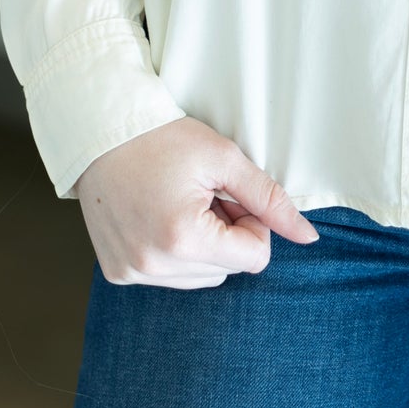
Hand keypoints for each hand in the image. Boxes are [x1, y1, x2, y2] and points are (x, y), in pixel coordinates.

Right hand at [77, 115, 319, 287]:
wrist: (99, 130)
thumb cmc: (162, 137)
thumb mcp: (225, 159)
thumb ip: (270, 199)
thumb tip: (309, 237)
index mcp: (183, 239)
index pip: (254, 258)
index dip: (252, 223)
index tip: (230, 194)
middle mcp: (153, 265)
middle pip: (228, 271)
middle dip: (227, 235)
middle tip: (204, 194)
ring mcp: (131, 273)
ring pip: (201, 278)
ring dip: (203, 246)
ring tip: (180, 203)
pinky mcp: (118, 273)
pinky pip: (168, 277)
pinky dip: (174, 252)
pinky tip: (159, 216)